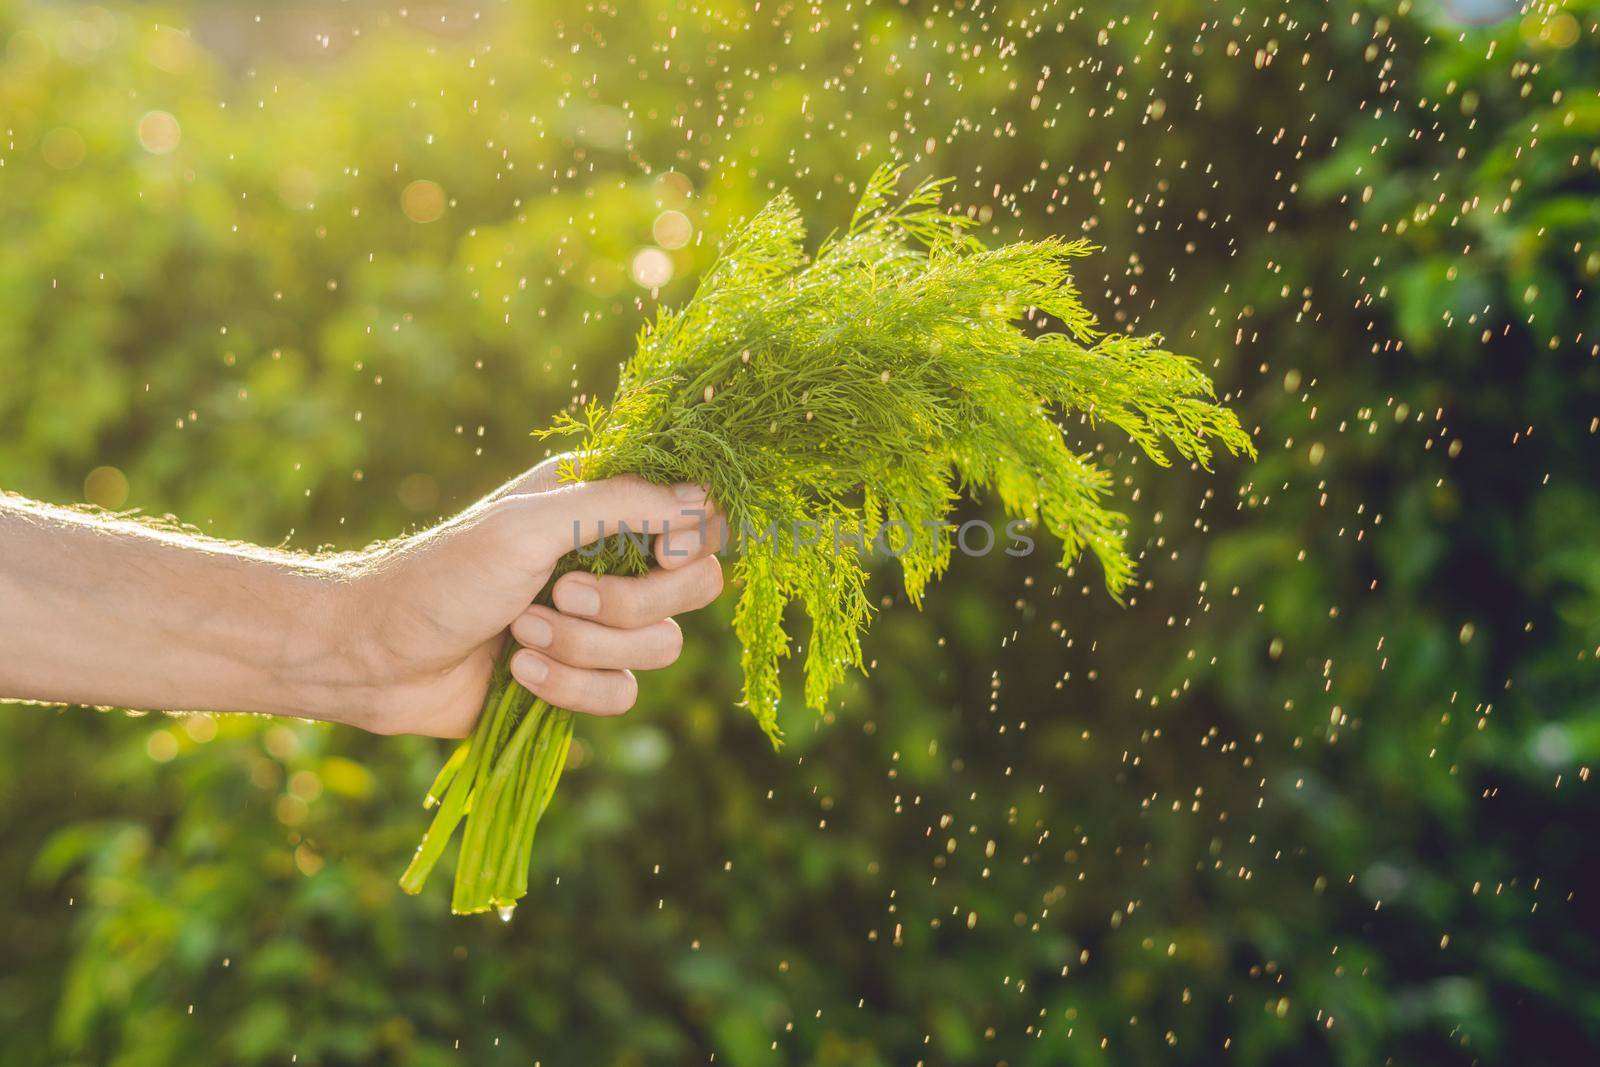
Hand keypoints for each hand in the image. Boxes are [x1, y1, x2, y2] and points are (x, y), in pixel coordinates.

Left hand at [332, 456, 724, 736]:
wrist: (374, 656)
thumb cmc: (441, 575)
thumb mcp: (529, 526)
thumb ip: (621, 503)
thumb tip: (705, 498)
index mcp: (602, 502)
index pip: (701, 517)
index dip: (691, 541)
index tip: (657, 554)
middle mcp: (610, 557)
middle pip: (695, 588)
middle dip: (628, 604)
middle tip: (560, 595)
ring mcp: (599, 622)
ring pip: (660, 648)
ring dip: (585, 647)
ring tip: (519, 634)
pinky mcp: (581, 677)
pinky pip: (623, 694)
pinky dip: (571, 687)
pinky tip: (519, 673)